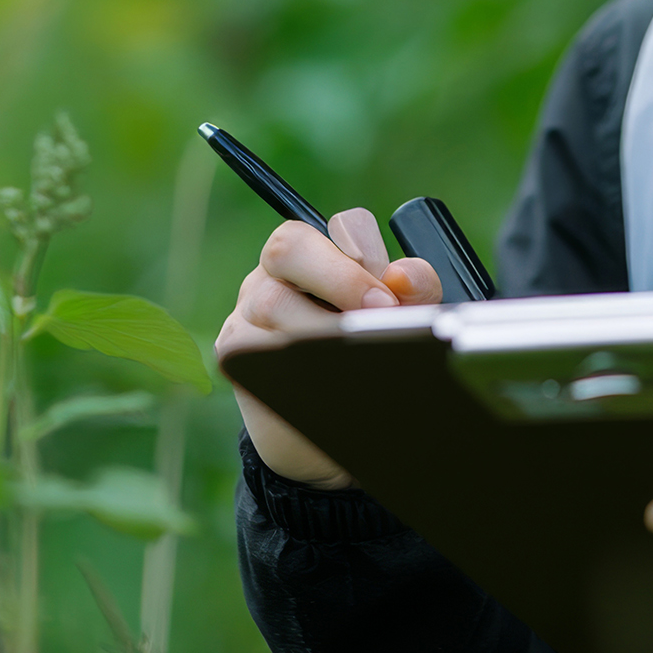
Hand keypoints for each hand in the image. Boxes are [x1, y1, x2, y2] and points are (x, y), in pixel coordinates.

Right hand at [215, 207, 441, 486]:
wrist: (336, 427)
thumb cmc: (366, 355)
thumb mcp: (400, 319)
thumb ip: (414, 290)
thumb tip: (405, 276)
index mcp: (314, 256)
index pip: (332, 225)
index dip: (362, 251)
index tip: (389, 293)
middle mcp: (273, 277)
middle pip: (288, 249)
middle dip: (339, 277)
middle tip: (376, 313)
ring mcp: (248, 316)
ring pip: (272, 303)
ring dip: (323, 328)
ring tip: (360, 355)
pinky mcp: (237, 359)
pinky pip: (258, 352)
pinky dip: (299, 365)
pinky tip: (330, 381)